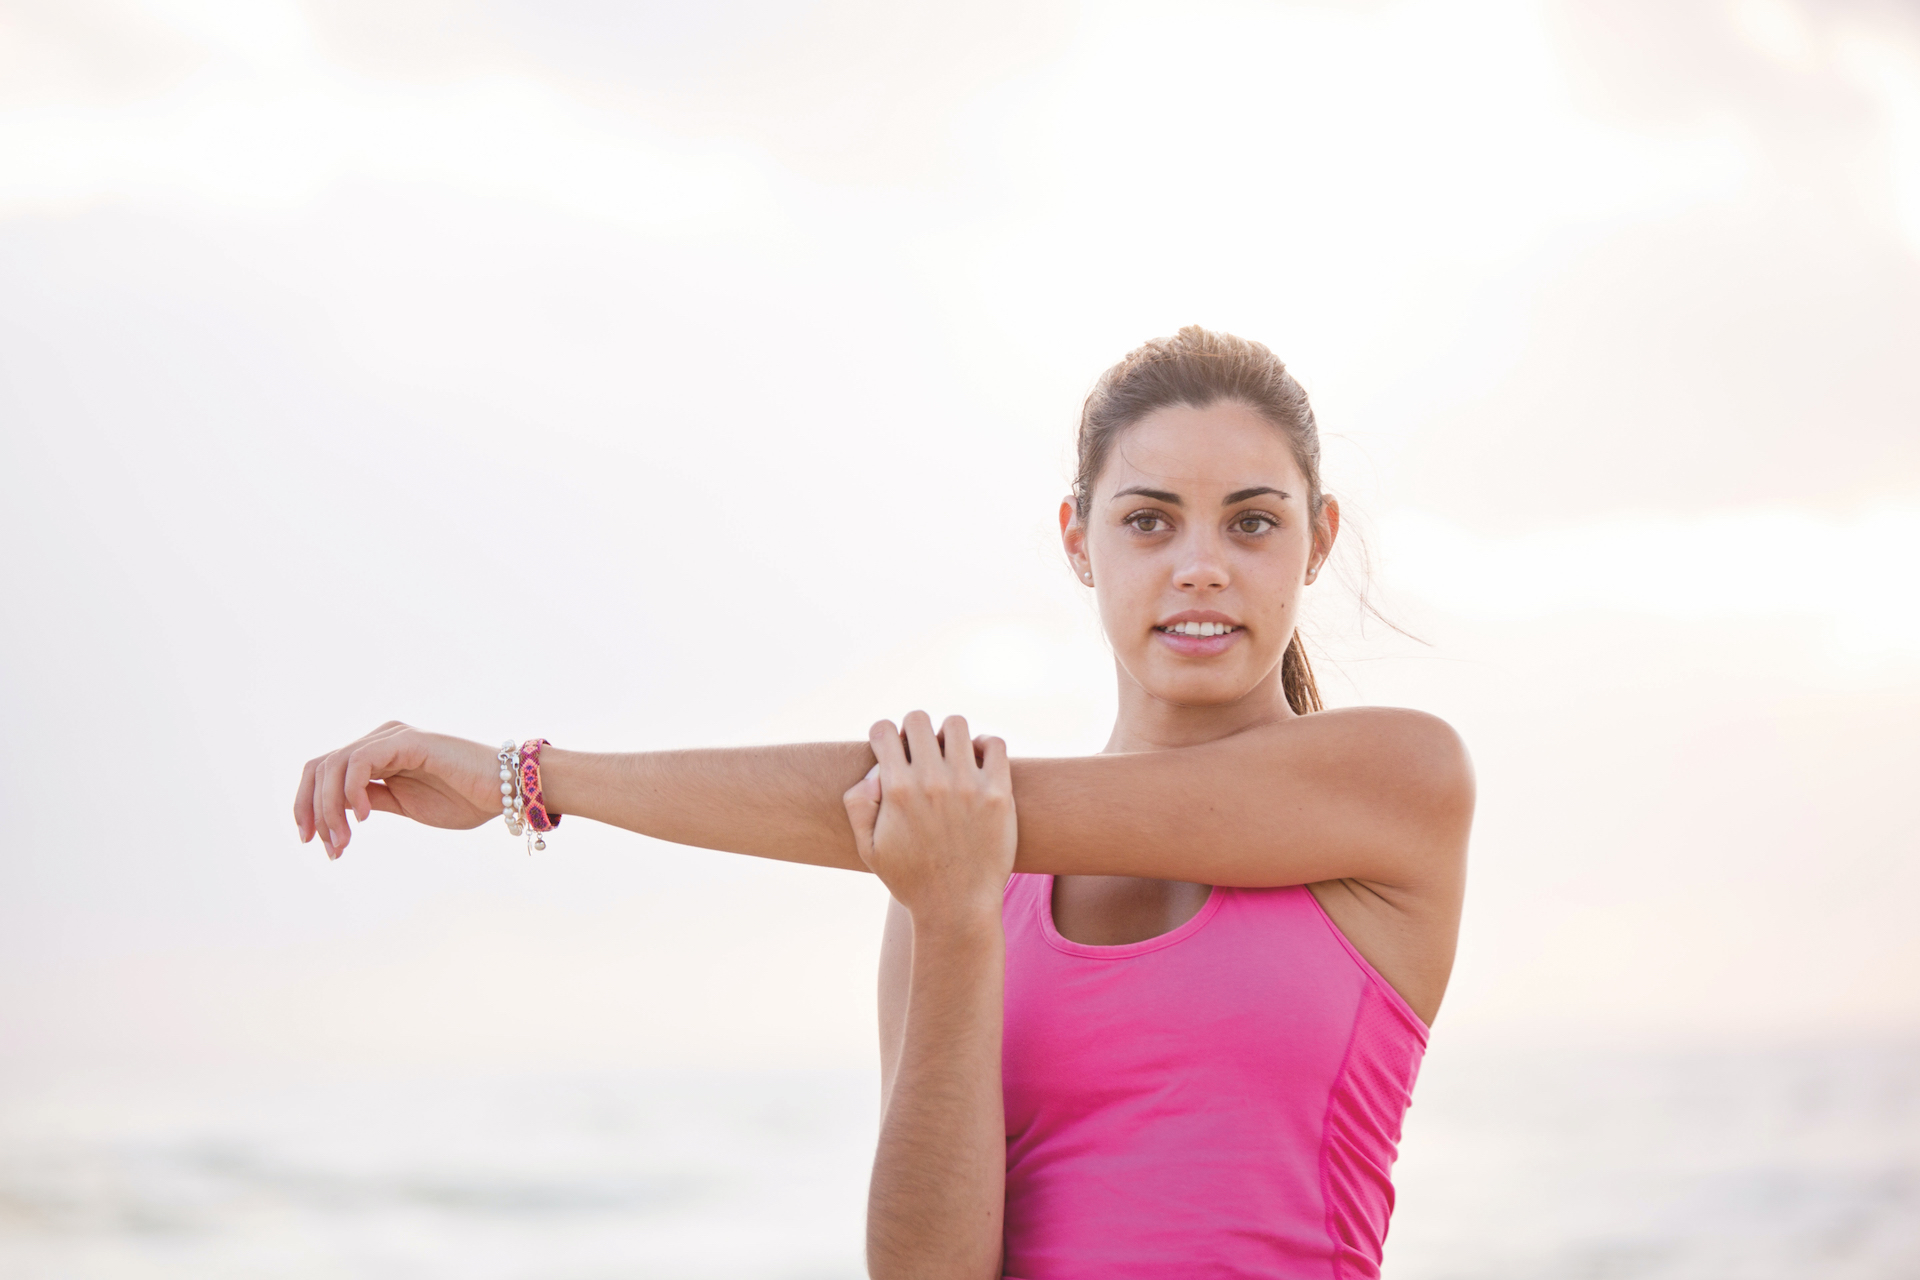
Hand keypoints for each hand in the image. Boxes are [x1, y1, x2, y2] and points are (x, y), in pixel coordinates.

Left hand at [294, 722, 503, 858]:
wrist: (507, 791)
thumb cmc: (465, 799)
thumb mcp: (404, 805)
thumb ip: (371, 801)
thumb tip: (333, 814)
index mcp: (377, 755)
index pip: (323, 773)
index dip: (308, 807)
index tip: (312, 843)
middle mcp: (379, 739)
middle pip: (319, 767)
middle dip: (312, 811)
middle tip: (328, 848)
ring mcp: (391, 737)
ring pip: (333, 766)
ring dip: (330, 809)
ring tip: (344, 841)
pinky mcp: (406, 740)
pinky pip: (359, 761)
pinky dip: (352, 791)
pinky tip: (366, 817)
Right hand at [843, 712, 1015, 924]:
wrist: (956, 908)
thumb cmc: (910, 879)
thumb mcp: (868, 848)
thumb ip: (858, 804)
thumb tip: (875, 771)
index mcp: (896, 790)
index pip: (884, 730)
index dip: (884, 736)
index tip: (892, 752)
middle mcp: (931, 781)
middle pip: (918, 719)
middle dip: (914, 731)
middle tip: (921, 754)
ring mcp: (967, 785)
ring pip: (956, 724)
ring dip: (949, 735)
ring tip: (951, 756)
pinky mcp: (998, 793)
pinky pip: (995, 744)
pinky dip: (985, 745)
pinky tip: (978, 761)